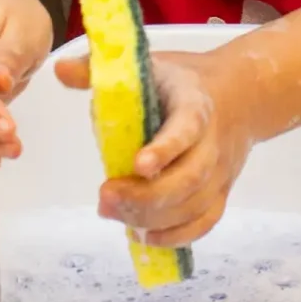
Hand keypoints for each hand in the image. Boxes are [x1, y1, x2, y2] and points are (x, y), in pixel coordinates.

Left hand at [54, 48, 253, 248]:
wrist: (239, 96)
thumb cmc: (182, 83)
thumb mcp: (147, 64)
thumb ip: (102, 70)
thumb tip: (60, 69)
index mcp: (194, 104)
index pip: (186, 128)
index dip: (165, 148)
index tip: (137, 165)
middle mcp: (213, 141)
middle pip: (190, 177)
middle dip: (147, 196)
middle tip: (105, 197)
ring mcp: (219, 171)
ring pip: (194, 204)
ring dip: (154, 217)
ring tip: (113, 213)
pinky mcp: (220, 192)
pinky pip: (204, 221)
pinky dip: (177, 235)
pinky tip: (144, 237)